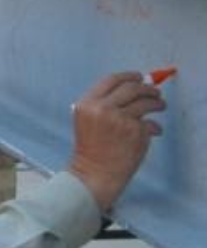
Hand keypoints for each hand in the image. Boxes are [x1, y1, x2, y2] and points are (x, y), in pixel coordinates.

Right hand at [66, 72, 165, 210]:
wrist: (94, 172)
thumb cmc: (91, 147)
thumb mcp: (86, 118)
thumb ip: (103, 103)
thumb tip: (132, 88)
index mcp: (87, 103)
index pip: (111, 80)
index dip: (128, 76)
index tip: (139, 77)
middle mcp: (103, 108)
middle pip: (131, 88)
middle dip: (147, 88)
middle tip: (154, 92)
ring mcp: (120, 120)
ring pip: (145, 102)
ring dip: (156, 102)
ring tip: (160, 105)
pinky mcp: (136, 132)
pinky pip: (150, 123)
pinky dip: (154, 125)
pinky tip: (154, 129)